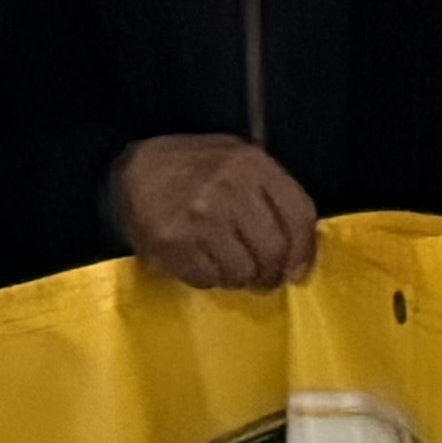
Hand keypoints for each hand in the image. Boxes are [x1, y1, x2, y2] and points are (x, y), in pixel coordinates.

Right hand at [116, 134, 319, 293]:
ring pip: (241, 271)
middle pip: (273, 250)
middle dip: (273, 275)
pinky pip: (206, 278)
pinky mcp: (171, 243)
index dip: (304, 250)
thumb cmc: (198, 167)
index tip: (298, 269)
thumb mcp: (243, 161)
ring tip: (232, 271)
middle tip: (266, 281)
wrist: (136, 167)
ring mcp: (199, 218)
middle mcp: (230, 191)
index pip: (299, 216)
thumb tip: (298, 253)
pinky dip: (210, 279)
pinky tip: (205, 265)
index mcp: (254, 166)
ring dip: (241, 279)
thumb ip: (274, 195)